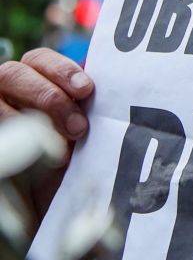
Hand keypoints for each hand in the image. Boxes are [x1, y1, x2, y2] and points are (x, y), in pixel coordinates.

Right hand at [0, 48, 93, 220]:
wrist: (50, 201)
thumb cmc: (73, 156)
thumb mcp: (83, 129)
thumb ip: (87, 108)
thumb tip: (115, 92)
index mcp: (36, 78)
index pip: (40, 58)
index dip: (61, 69)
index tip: (86, 90)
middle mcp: (9, 90)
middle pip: (14, 73)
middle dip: (49, 97)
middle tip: (78, 127)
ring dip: (31, 121)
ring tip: (62, 147)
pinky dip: (12, 135)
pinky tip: (34, 156)